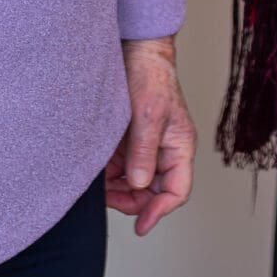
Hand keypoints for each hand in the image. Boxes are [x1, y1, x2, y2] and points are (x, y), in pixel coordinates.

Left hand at [103, 36, 195, 235]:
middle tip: (108, 200)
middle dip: (132, 200)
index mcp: (180, 147)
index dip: (159, 211)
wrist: (135, 51)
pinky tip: (96, 171)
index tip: (140, 225)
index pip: (177, 190)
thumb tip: (138, 184)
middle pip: (154, 192)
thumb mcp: (147, 116)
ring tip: (99, 185)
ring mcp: (146, 147)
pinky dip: (109, 175)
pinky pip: (121, 168)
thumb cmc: (150, 77)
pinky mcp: (129, 141)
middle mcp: (165, 151)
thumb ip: (143, 152)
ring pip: (135, 183)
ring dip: (117, 188)